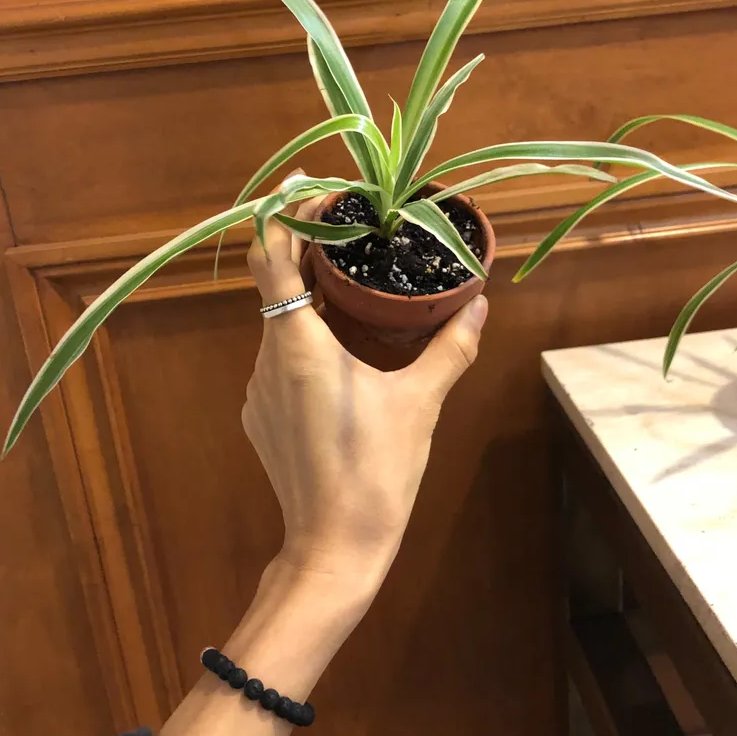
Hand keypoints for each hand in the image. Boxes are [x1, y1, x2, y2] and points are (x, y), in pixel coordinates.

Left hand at [243, 191, 488, 593]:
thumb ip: (450, 346)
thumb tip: (479, 302)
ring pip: (276, 322)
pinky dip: (302, 336)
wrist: (335, 546)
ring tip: (350, 282)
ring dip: (306, 296)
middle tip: (347, 229)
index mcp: (298, 343)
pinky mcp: (260, 416)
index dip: (285, 215)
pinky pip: (277, 358)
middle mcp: (267, 358)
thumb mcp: (421, 402)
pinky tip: (339, 348)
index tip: (315, 190)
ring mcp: (257, 390)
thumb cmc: (379, 470)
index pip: (272, 256)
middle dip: (304, 249)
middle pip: (273, 282)